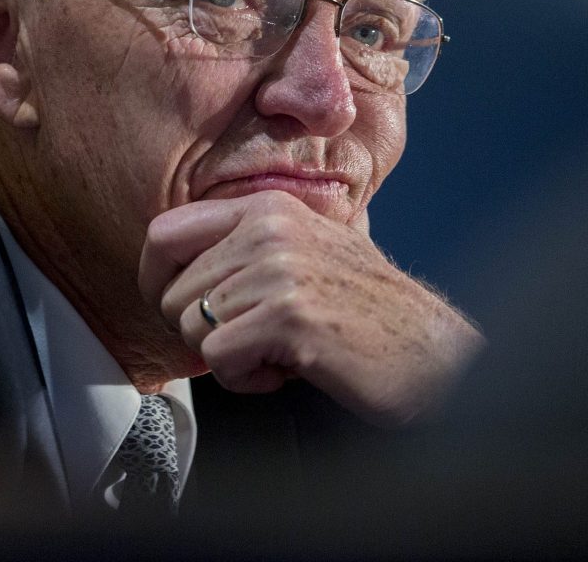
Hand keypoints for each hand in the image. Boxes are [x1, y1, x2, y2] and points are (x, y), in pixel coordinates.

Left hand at [139, 190, 483, 425]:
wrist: (432, 353)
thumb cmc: (368, 312)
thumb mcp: (306, 251)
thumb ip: (246, 247)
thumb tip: (172, 265)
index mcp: (267, 208)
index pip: (164, 233)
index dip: (155, 281)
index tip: (176, 310)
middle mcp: (269, 229)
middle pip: (173, 294)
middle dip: (202, 332)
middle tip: (253, 341)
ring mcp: (279, 270)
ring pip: (192, 328)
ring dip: (230, 358)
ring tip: (279, 353)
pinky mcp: (288, 317)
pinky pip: (218, 359)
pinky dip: (245, 380)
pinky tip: (288, 371)